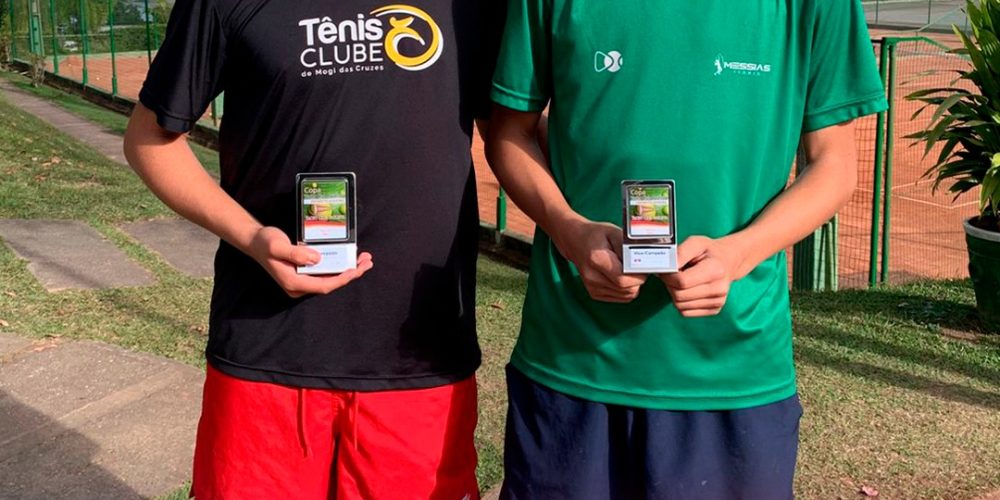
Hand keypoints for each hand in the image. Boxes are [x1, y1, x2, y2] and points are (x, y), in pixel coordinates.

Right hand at [246, 226, 373, 297]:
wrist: (254, 241)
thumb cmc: (265, 242)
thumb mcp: (277, 245)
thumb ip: (296, 253)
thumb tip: (317, 259)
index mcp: (293, 283)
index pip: (324, 285)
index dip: (343, 279)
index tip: (357, 269)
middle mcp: (298, 286)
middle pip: (330, 284)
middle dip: (351, 274)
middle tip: (368, 261)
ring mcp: (301, 281)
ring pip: (329, 279)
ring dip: (347, 269)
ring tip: (364, 258)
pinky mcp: (303, 274)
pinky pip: (324, 273)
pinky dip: (338, 266)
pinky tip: (349, 257)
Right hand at [553, 220, 646, 302]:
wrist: (575, 240)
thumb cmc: (596, 235)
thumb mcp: (614, 232)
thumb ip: (629, 247)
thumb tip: (645, 261)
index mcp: (596, 260)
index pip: (624, 279)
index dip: (640, 276)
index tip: (645, 266)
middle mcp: (592, 277)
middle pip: (628, 290)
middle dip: (639, 279)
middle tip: (638, 265)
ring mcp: (592, 287)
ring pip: (627, 295)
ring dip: (633, 284)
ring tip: (628, 269)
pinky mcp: (595, 294)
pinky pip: (622, 297)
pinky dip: (627, 289)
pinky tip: (622, 275)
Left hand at [659, 236, 742, 317]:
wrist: (728, 261)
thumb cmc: (709, 251)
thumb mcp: (696, 242)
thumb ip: (680, 253)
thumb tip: (666, 268)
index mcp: (715, 270)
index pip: (681, 281)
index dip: (668, 276)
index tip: (667, 270)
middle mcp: (719, 289)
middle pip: (679, 296)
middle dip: (669, 285)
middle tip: (671, 275)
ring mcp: (718, 302)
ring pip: (680, 306)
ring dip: (674, 294)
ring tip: (680, 281)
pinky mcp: (714, 310)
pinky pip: (685, 312)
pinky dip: (681, 302)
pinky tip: (687, 290)